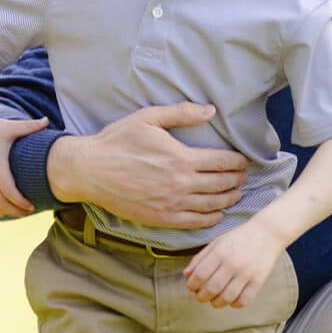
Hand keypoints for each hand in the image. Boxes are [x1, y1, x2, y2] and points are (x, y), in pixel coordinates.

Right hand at [0, 111, 50, 217]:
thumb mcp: (10, 127)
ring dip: (4, 210)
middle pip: (0, 201)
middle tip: (29, 212)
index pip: (9, 192)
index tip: (32, 206)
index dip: (20, 202)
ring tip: (18, 214)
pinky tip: (0, 211)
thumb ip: (31, 126)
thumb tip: (48, 120)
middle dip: (15, 210)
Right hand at [50, 103, 248, 228]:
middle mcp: (180, 184)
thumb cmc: (117, 141)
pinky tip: (217, 214)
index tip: (243, 161)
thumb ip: (181, 113)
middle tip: (243, 177)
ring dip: (229, 199)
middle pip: (222, 184)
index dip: (238, 162)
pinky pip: (194, 223)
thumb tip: (211, 110)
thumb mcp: (148, 118)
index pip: (223, 162)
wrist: (88, 170)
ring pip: (212, 205)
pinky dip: (211, 219)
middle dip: (237, 180)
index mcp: (181, 159)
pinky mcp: (160, 218)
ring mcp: (171, 204)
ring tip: (235, 194)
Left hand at [184, 222, 280, 307]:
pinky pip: (244, 300)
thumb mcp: (218, 242)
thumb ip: (200, 258)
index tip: (192, 287)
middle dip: (201, 297)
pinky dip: (234, 304)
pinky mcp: (259, 280)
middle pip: (211, 288)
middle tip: (201, 296)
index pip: (200, 275)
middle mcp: (233, 263)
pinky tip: (231, 299)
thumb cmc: (239, 237)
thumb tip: (186, 275)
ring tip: (215, 300)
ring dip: (216, 303)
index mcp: (221, 252)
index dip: (192, 285)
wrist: (268, 233)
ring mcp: (247, 273)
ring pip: (227, 297)